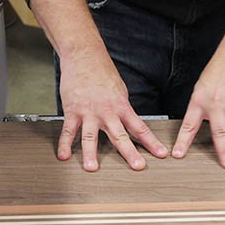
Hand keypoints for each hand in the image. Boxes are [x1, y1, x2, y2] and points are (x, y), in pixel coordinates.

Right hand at [57, 51, 167, 170]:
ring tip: (92, 168)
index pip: (140, 128)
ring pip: (90, 136)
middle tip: (138, 166)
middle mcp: (107, 112)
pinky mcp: (72, 111)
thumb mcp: (120, 91)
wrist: (84, 56)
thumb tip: (129, 123)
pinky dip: (64, 144)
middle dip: (130, 153)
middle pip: (120, 136)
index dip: (151, 142)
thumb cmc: (102, 72)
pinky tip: (64, 156)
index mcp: (122, 107)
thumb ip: (123, 109)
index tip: (161, 154)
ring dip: (91, 153)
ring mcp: (88, 112)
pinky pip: (68, 130)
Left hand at [172, 47, 224, 168]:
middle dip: (223, 151)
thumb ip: (201, 107)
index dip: (183, 141)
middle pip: (219, 132)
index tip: (178, 155)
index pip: (189, 125)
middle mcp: (215, 104)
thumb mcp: (202, 87)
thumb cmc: (218, 70)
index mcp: (199, 100)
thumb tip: (197, 126)